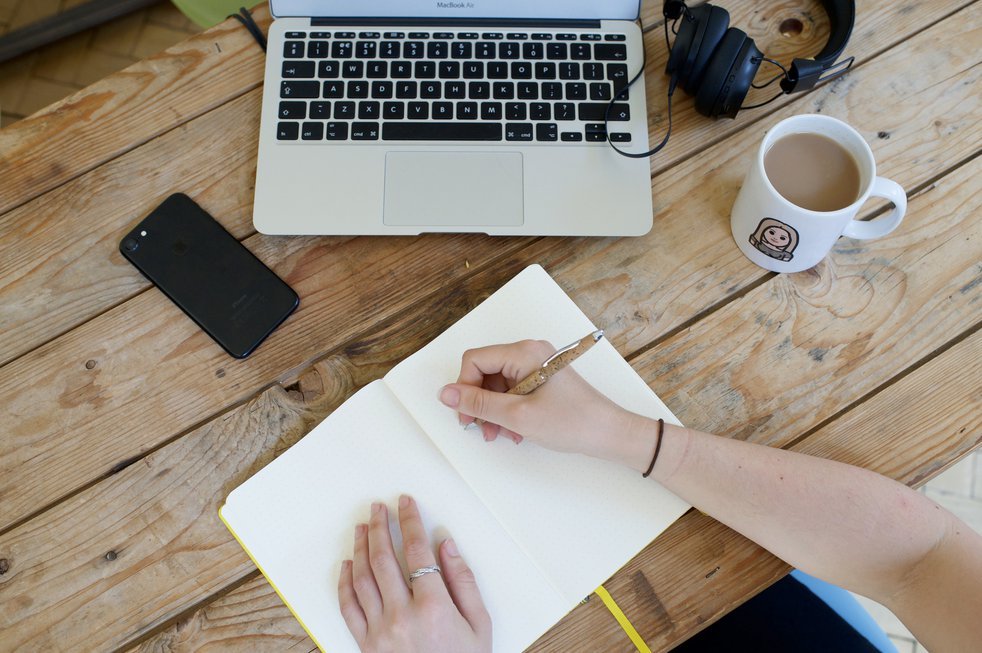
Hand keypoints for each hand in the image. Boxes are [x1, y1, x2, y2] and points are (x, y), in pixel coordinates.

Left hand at [338, 495, 490, 652]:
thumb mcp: (480, 624)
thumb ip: (464, 581)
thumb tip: (446, 545)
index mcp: (434, 607)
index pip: (417, 551)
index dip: (410, 522)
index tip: (406, 503)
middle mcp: (402, 616)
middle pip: (384, 559)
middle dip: (381, 527)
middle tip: (379, 508)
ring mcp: (380, 631)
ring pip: (362, 578)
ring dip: (361, 548)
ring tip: (363, 527)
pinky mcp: (366, 645)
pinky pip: (349, 607)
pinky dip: (345, 582)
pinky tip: (348, 564)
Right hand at [439, 340, 645, 465]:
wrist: (609, 433)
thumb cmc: (572, 422)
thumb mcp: (518, 416)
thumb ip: (478, 403)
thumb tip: (445, 393)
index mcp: (524, 352)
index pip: (475, 360)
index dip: (464, 387)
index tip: (466, 414)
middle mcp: (529, 352)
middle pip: (485, 371)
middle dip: (479, 402)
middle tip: (481, 429)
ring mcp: (537, 365)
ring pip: (497, 384)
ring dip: (493, 410)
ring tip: (500, 434)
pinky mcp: (543, 378)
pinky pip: (513, 390)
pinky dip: (508, 410)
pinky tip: (514, 431)